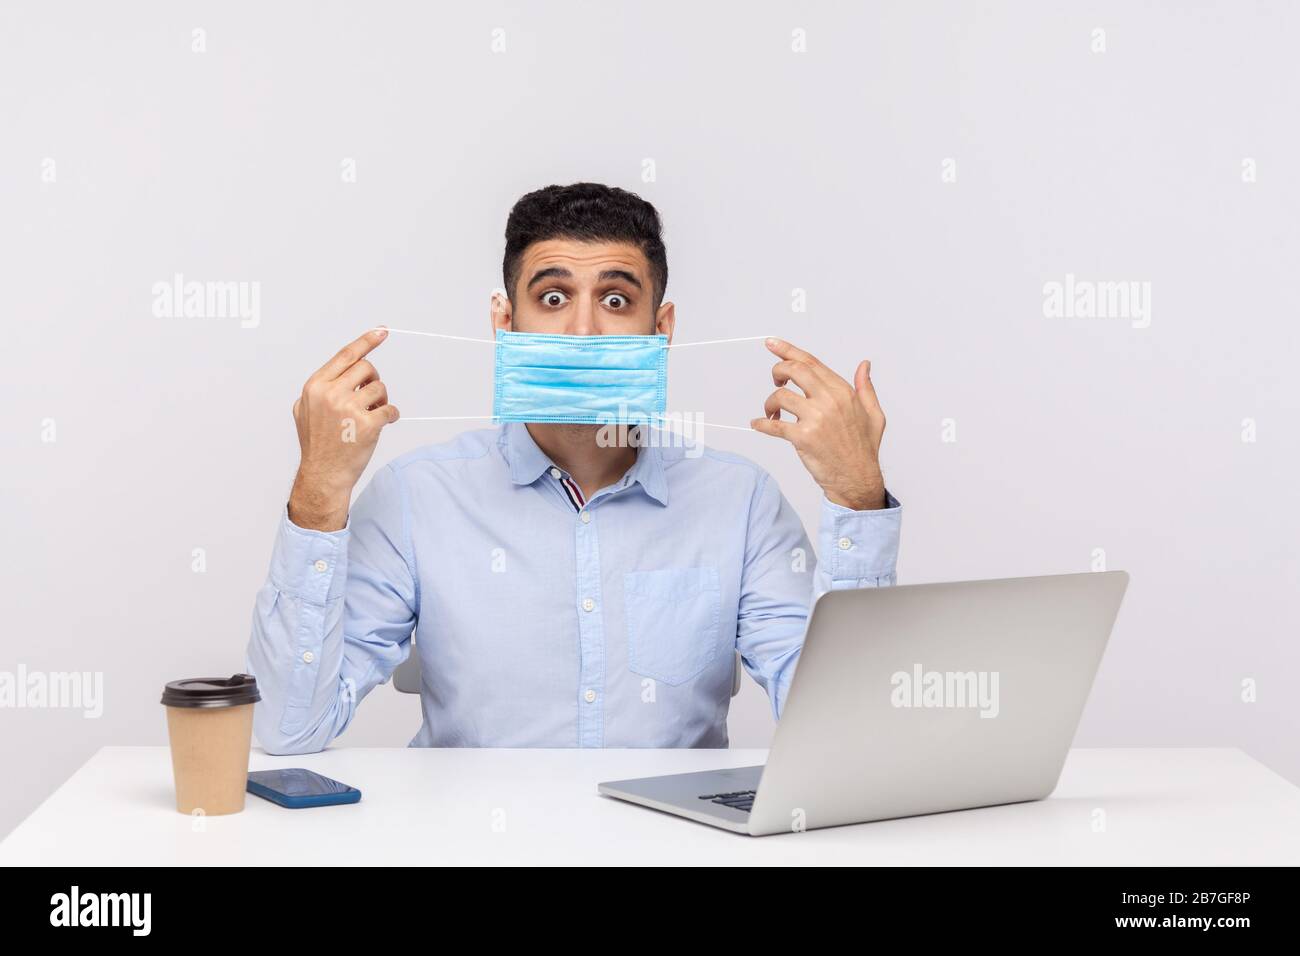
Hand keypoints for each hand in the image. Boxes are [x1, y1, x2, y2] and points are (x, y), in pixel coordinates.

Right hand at [288, 328, 399, 529]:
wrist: (323, 475)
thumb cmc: (317, 444)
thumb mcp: (305, 410)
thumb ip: (320, 388)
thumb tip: (342, 371)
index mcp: (315, 386)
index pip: (346, 356)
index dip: (366, 341)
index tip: (382, 331)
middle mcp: (330, 394)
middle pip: (367, 368)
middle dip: (373, 379)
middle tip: (371, 396)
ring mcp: (349, 409)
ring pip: (380, 388)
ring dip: (382, 399)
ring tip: (373, 413)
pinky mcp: (367, 425)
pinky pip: (391, 410)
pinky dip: (392, 415)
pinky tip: (385, 423)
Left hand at [749, 338, 887, 510]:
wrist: (857, 478)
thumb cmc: (864, 449)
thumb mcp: (873, 414)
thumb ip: (866, 388)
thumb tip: (864, 366)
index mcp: (843, 392)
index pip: (811, 363)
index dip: (788, 350)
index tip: (772, 343)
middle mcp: (829, 401)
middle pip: (794, 370)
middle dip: (778, 370)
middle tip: (776, 380)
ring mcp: (815, 418)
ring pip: (780, 397)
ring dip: (770, 404)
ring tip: (772, 413)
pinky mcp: (803, 438)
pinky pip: (774, 426)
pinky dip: (762, 425)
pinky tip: (759, 424)